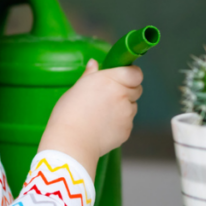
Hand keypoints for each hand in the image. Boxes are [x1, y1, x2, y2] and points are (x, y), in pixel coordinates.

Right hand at [38, 60, 142, 178]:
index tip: (124, 76)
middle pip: (137, 89)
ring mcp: (127, 113)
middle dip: (127, 90)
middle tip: (109, 96)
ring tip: (102, 114)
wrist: (71, 142)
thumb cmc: (68, 114)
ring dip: (123, 107)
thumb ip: (90, 75)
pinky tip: (103, 126)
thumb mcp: (76, 89)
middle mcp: (122, 94)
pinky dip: (119, 123)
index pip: (135, 73)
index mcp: (109, 80)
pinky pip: (127, 122)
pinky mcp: (127, 129)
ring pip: (132, 106)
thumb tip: (94, 64)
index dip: (131, 74)